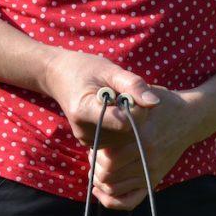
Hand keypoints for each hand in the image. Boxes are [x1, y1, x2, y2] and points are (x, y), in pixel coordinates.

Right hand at [40, 48, 158, 147]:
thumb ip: (133, 85)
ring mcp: (88, 141)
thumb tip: (155, 102)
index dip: (135, 108)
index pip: (124, 122)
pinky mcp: (93, 145)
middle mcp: (84, 132)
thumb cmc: (86, 69)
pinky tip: (115, 112)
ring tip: (117, 102)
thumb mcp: (110, 70)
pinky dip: (124, 126)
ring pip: (127, 138)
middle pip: (127, 132)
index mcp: (84, 111)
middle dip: (134, 113)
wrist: (60, 77)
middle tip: (124, 94)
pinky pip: (120, 140)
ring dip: (130, 120)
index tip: (131, 92)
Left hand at [89, 87, 209, 209]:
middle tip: (94, 157)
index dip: (95, 153)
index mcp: (142, 136)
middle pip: (108, 174)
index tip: (95, 145)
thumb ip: (121, 100)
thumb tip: (98, 105)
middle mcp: (148, 156)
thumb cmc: (161, 105)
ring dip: (100, 181)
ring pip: (114, 188)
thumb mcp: (141, 96)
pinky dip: (112, 200)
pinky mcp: (154, 179)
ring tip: (98, 169)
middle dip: (95, 167)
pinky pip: (129, 201)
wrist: (189, 118)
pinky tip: (101, 190)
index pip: (108, 156)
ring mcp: (152, 171)